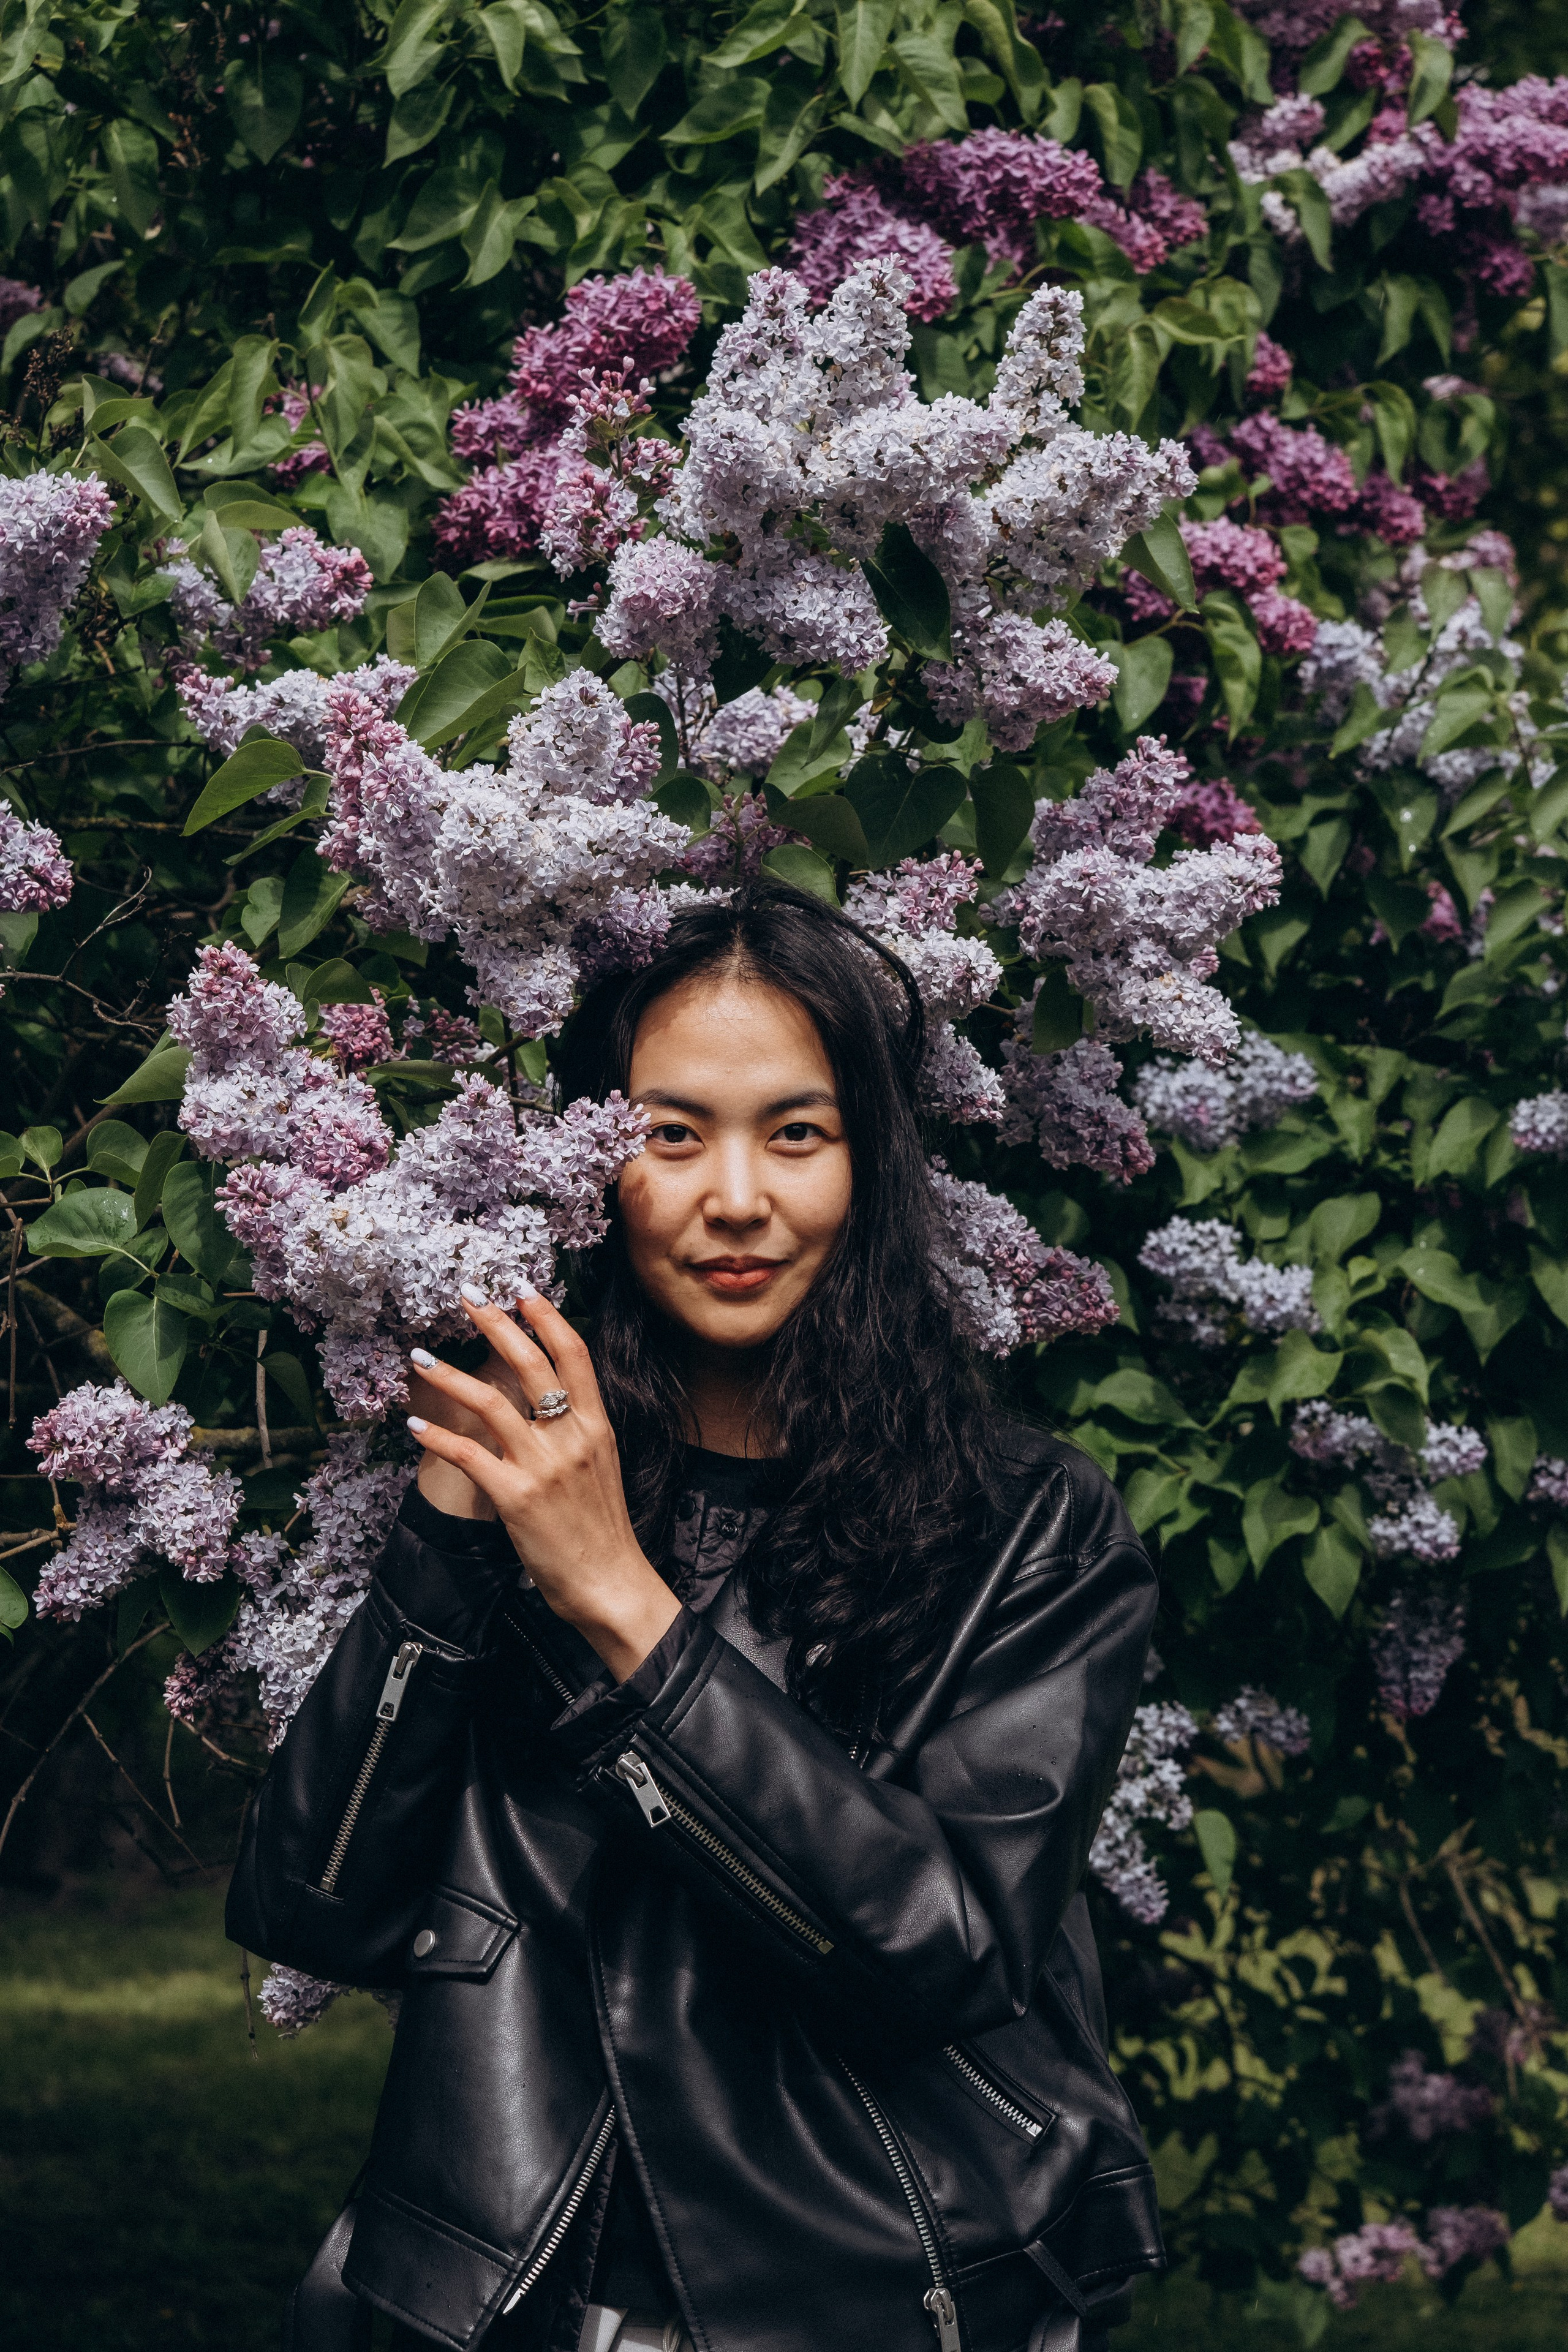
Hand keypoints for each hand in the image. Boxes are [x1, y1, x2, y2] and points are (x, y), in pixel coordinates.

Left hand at [405, 1288, 681, 1682]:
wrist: (612, 1583)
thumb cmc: (603, 1531)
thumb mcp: (601, 1466)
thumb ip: (576, 1431)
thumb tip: (546, 1402)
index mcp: (597, 1426)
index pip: (574, 1355)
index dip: (547, 1317)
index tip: (522, 1289)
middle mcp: (572, 1437)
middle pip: (530, 1364)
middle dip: (496, 1324)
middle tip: (468, 1295)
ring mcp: (544, 1466)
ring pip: (490, 1402)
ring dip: (448, 1376)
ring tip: (420, 1357)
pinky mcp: (516, 1497)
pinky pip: (468, 1455)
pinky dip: (438, 1436)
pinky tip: (415, 1425)